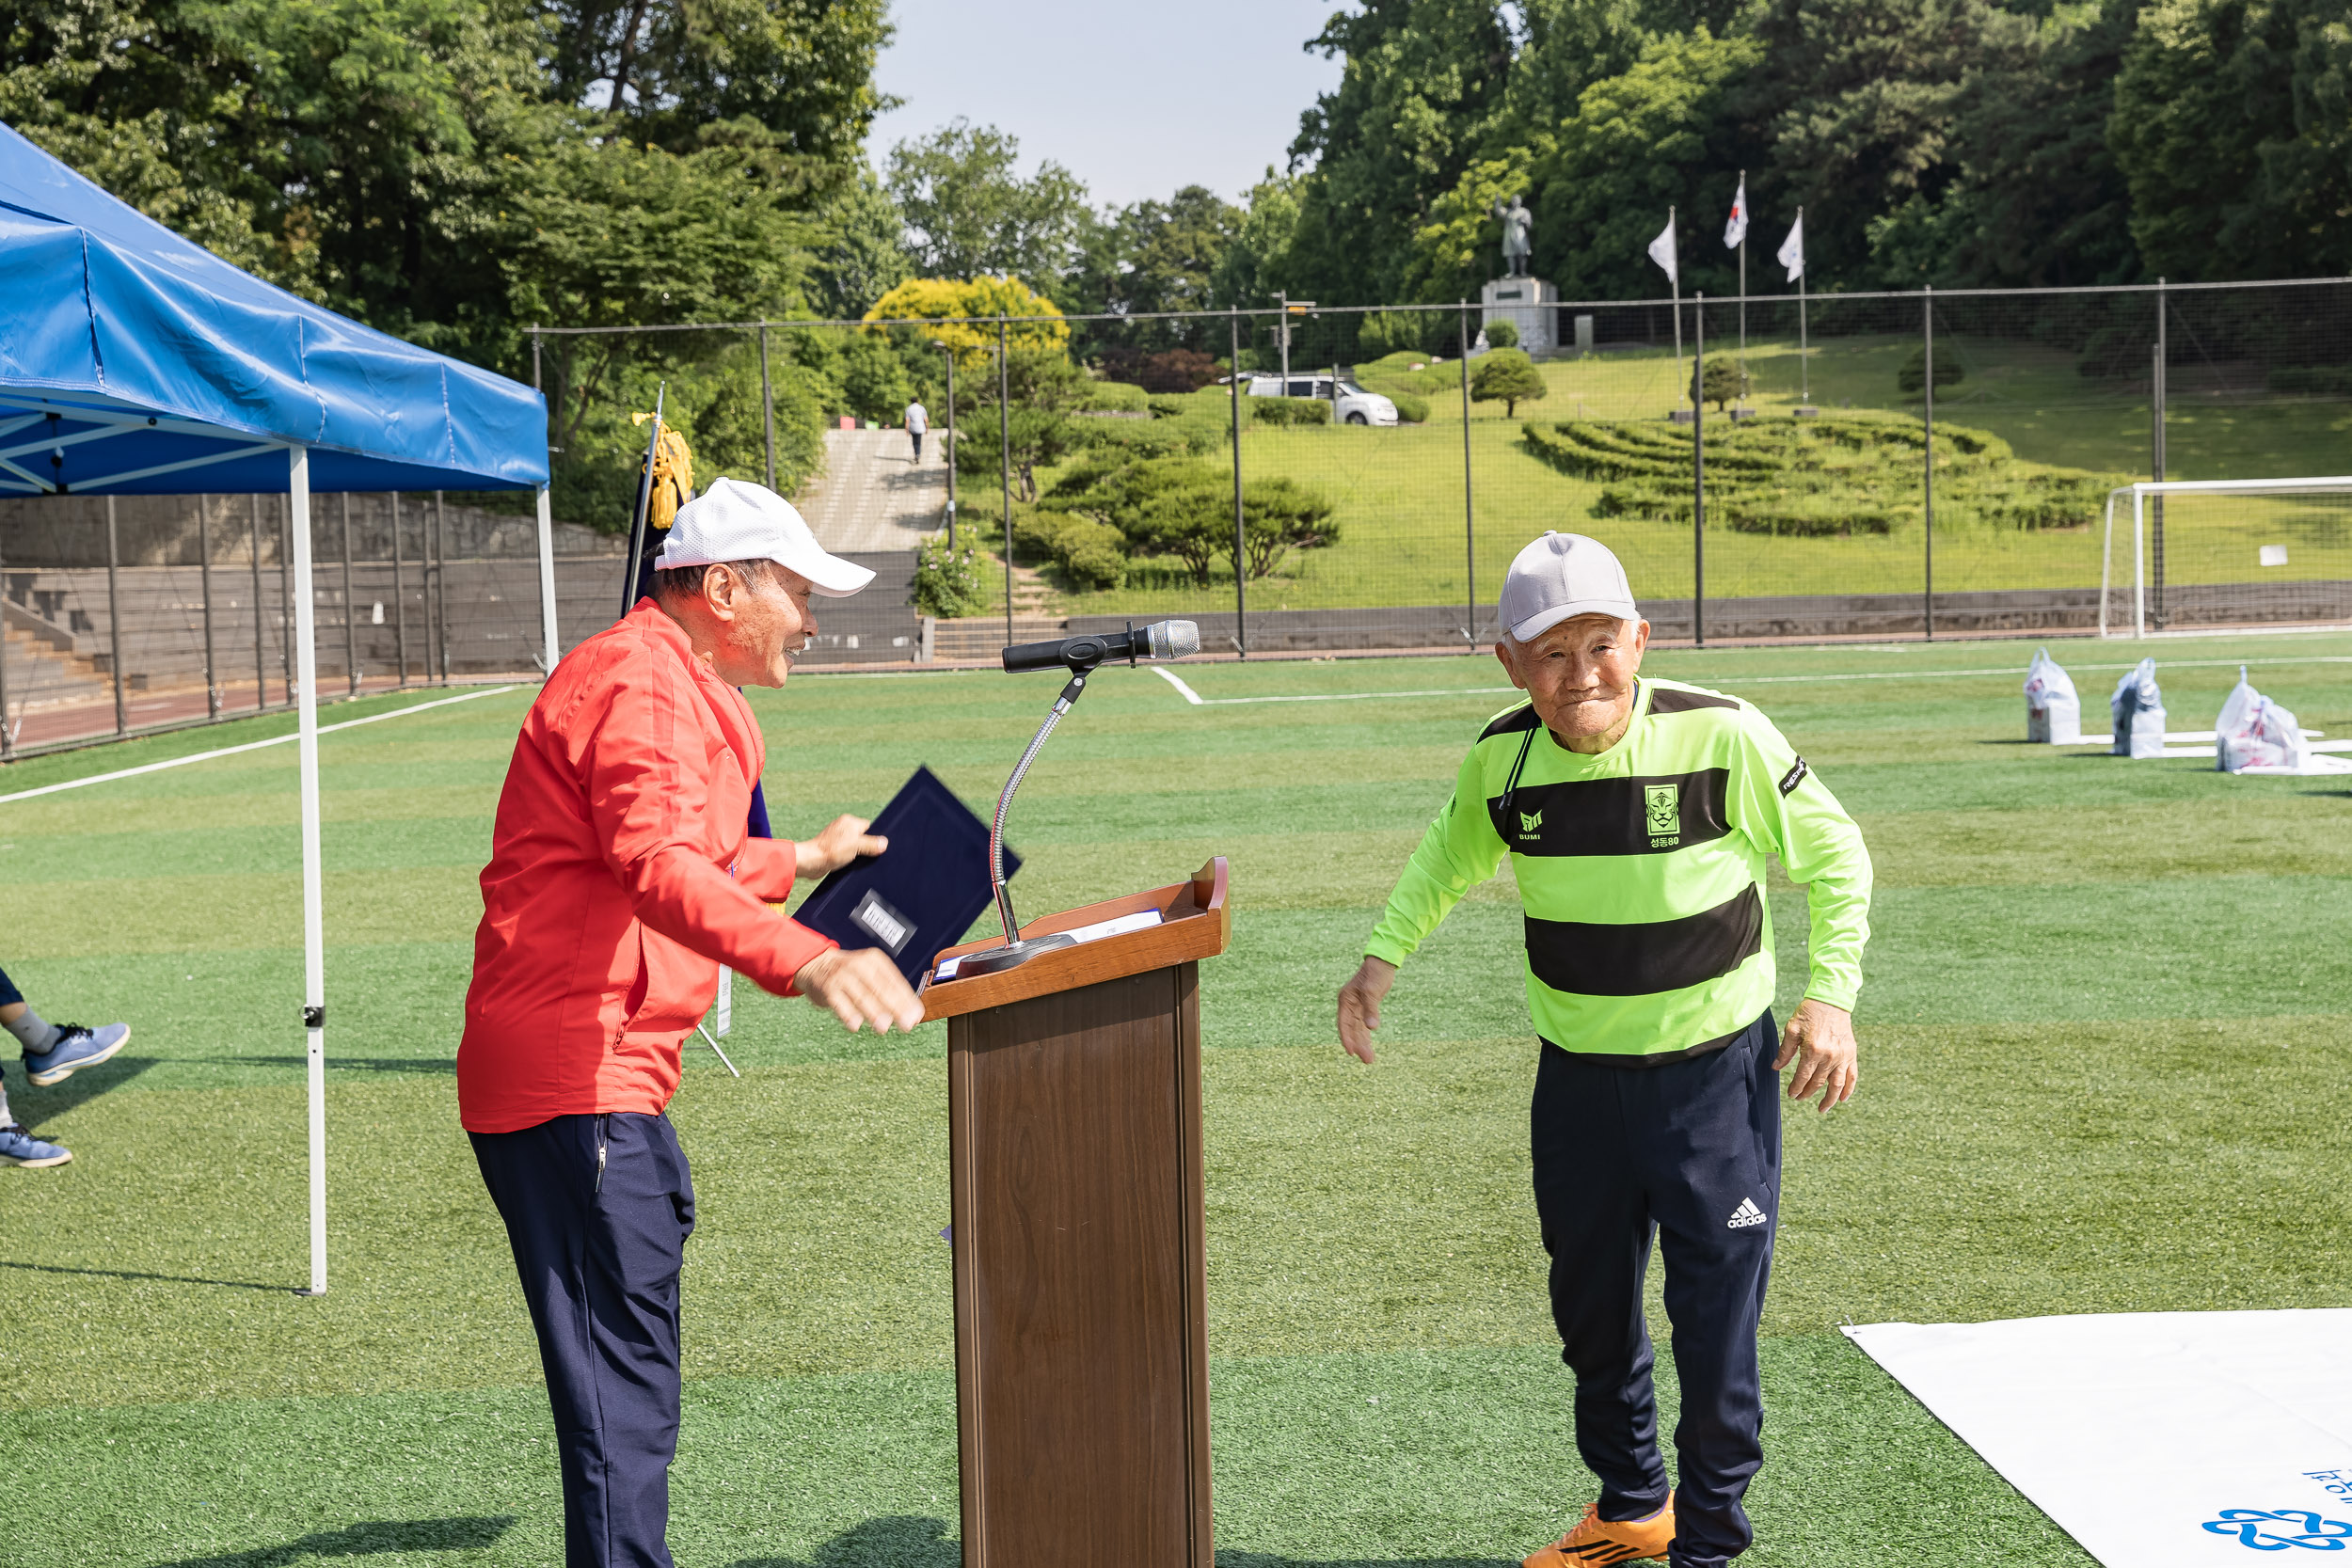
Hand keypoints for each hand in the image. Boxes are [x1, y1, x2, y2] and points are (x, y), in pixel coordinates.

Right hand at [794, 947, 923, 1034]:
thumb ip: (889, 990)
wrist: (816, 964)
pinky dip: (848, 1014)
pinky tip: (855, 1025)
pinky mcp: (828, 988)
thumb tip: (912, 1013)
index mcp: (875, 961)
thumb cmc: (850, 974)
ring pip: (861, 995)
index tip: (917, 1015)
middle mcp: (860, 966)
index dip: (907, 999)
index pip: (895, 981)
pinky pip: (839, 1003)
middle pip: (881, 988)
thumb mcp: (870, 973)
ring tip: (884, 1027)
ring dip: (874, 1012)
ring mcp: (842, 976)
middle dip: (896, 1007)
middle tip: (907, 1023)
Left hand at [795, 814, 886, 878]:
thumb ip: (872, 844)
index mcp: (849, 821)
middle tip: (865, 855)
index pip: (869, 827)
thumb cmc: (830, 851)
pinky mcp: (833, 848)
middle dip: (865, 847)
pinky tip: (848, 863)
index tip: (876, 847)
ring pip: (855, 846)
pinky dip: (849, 858)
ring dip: (856, 854)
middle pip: (863, 837)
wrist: (811, 862)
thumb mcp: (857, 846)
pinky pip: (847, 852)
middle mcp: (843, 827)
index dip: (874, 838)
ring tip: (854, 860)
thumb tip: (884, 843)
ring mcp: (837, 838)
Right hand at [1336, 956, 1396, 1064]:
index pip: (1344, 1024)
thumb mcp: (1373, 992)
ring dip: (1363, 1043)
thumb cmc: (1376, 974)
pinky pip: (1363, 1026)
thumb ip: (1371, 1010)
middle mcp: (1348, 1005)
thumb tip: (1372, 1028)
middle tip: (1367, 1060)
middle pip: (1351, 1029)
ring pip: (1358, 1029)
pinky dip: (1366, 1036)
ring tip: (1369, 1060)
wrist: (1383, 962)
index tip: (1351, 1052)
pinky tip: (1370, 1047)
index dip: (1347, 1038)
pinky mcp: (1364, 1007)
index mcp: (1345, 1000)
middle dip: (1358, 1045)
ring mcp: (1356, 1006)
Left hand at [1774, 998, 1857, 1111]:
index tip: (1791, 1094)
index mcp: (1813, 1050)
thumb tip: (1776, 1068)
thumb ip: (1785, 1051)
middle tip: (1800, 1098)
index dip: (1796, 1088)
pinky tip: (1842, 1099)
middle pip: (1818, 1082)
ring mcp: (1843, 1056)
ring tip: (1822, 1109)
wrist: (1831, 1001)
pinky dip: (1848, 1089)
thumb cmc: (1809, 1013)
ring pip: (1837, 1084)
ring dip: (1829, 1099)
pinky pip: (1852, 1076)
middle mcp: (1830, 1056)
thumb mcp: (1792, 1029)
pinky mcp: (1851, 1054)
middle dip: (1807, 1093)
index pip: (1803, 1076)